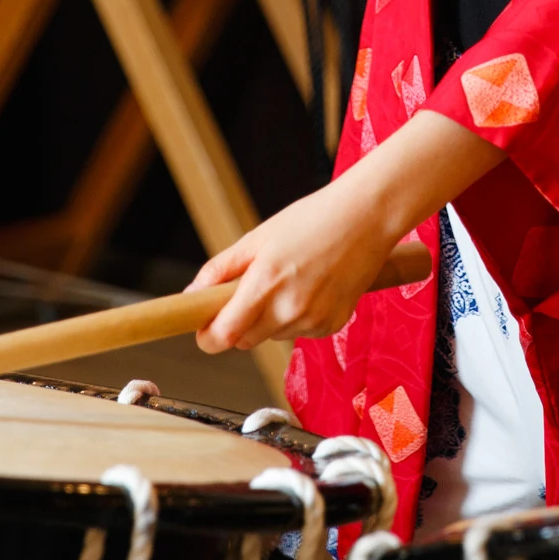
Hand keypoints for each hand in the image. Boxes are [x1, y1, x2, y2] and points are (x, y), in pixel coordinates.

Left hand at [187, 110, 503, 352]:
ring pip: (273, 337)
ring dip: (269, 320)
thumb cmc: (313, 219)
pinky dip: (297, 318)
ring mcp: (314, 320)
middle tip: (248, 293)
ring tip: (289, 280)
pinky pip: (300, 332)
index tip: (203, 328)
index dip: (208, 336)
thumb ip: (221, 269)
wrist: (367, 217)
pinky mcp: (333, 325)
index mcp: (265, 283)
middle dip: (238, 325)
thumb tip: (192, 293)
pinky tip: (311, 287)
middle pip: (245, 342)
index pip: (224, 336)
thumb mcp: (258, 237)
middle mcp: (290, 308)